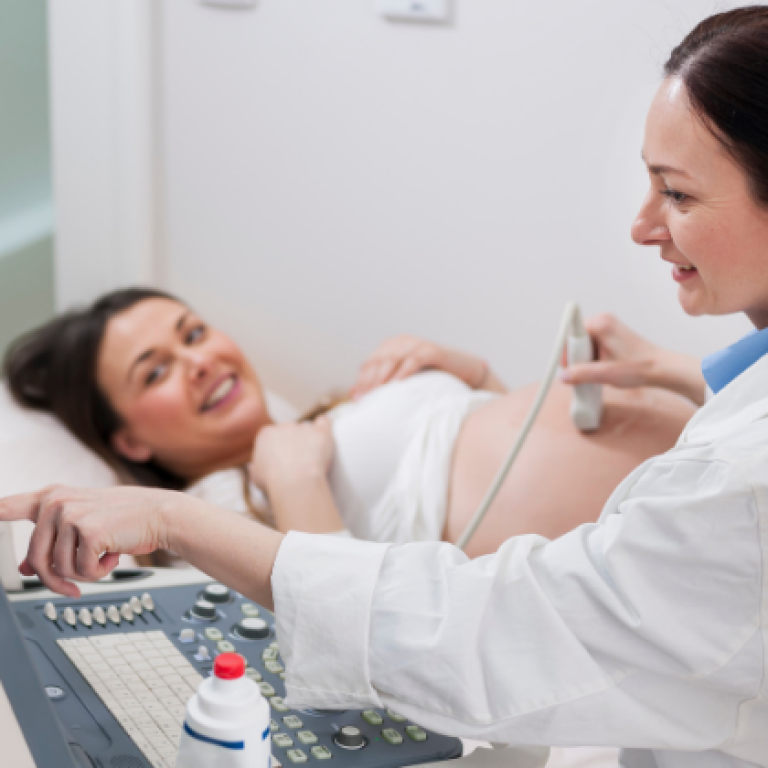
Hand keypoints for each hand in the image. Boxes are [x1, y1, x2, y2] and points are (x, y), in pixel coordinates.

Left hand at [0, 485, 184, 597]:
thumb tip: (24, 569)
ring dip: (84, 574)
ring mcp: (70, 515)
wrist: (160, 515)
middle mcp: (56, 503)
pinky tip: (112, 556)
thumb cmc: (125, 519)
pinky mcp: (87, 531)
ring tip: (103, 557)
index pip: (6, 506)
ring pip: (59, 569)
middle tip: (72, 587)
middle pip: (34, 561)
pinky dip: (99, 572)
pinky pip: (82, 571)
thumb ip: (51, 542)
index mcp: (51, 497)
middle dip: (56, 580)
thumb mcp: (82, 525)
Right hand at [250, 416, 334, 493]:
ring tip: (312, 460)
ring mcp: (303, 428)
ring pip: (307, 430)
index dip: (277, 449)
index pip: (272, 436)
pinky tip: (324, 433)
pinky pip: (324, 422)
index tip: (281, 461)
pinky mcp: (321, 433)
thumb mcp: (256, 475)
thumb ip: (258, 466)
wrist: (294, 482)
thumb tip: (256, 467)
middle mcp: (284, 427)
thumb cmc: (274, 482)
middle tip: (297, 462)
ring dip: (309, 441)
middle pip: (290, 432)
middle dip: (293, 444)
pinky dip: (324, 425)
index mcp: (266, 434)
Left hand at [351, 335, 493, 399]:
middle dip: (368, 381)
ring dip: (382, 377)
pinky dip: (404, 372)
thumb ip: (384, 383)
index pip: (370, 364)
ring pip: (392, 359)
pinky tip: (397, 384)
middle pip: (378, 362)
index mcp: (391, 347)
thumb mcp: (404, 379)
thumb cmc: (432, 378)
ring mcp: (416, 344)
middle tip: (362, 399)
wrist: (464, 372)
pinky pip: (414, 359)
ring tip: (375, 394)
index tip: (355, 399)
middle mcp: (401, 342)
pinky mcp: (432, 350)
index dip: (361, 381)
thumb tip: (356, 396)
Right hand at [560, 313, 705, 404]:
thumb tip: (563, 376)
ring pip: (584, 343)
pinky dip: (593, 357)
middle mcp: (603, 320)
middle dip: (576, 357)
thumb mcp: (605, 374)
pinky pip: (593, 344)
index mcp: (600, 324)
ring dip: (585, 359)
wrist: (663, 369)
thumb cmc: (640, 368)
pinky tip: (602, 368)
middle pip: (575, 339)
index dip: (567, 352)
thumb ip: (581, 374)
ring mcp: (608, 326)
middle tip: (586, 372)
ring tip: (598, 372)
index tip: (570, 366)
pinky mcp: (612, 334)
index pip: (569, 333)